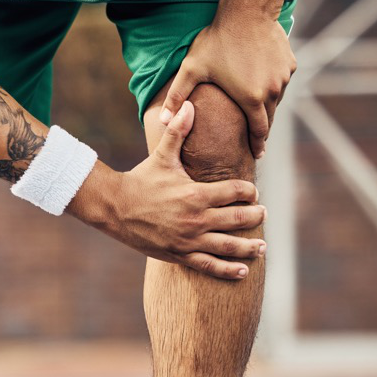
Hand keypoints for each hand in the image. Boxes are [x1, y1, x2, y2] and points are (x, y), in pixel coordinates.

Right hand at [69, 102, 266, 279]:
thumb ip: (177, 132)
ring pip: (228, 245)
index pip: (236, 192)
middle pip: (239, 219)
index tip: (253, 192)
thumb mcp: (161, 156)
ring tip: (262, 247)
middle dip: (255, 216)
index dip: (250, 191)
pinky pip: (209, 266)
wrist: (114, 208)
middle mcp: (196, 218)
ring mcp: (188, 239)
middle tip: (262, 214)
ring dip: (249, 247)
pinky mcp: (179, 254)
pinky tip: (243, 271)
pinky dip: (228, 270)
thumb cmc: (139, 180)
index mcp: (196, 193)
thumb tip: (188, 105)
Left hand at [159, 17, 295, 158]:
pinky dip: (273, 87)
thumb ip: (177, 97)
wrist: (247, 11)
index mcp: (251, 98)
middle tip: (256, 140)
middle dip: (262, 130)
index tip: (256, 154)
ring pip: (276, 100)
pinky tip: (261, 85)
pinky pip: (282, 82)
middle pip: (269, 118)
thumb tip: (163, 121)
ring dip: (266, 107)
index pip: (258, 131)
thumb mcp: (191, 70)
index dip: (257, 144)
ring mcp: (284, 76)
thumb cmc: (217, 41)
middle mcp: (273, 91)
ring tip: (256, 112)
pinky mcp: (290, 63)